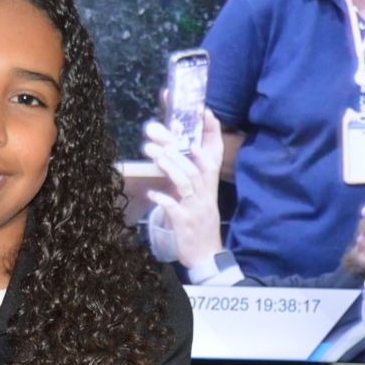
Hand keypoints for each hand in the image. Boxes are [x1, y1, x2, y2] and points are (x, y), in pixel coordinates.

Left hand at [141, 110, 223, 268]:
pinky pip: (175, 209)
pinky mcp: (186, 223)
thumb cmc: (198, 222)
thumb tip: (166, 153)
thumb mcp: (195, 194)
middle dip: (178, 146)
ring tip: (153, 154)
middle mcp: (205, 192)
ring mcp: (197, 207)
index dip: (210, 130)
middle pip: (195, 163)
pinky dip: (163, 200)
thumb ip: (184, 174)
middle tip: (155, 131)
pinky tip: (152, 193)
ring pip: (187, 181)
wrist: (205, 255)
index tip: (202, 109)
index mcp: (209, 183)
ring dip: (170, 166)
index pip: (213, 151)